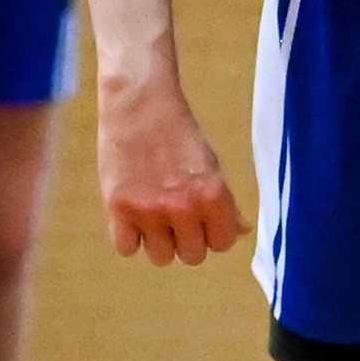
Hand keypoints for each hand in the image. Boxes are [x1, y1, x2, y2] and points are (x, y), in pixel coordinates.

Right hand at [98, 71, 242, 266]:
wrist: (139, 103)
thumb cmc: (178, 132)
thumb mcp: (211, 164)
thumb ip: (224, 202)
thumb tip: (241, 232)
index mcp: (212, 194)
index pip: (222, 243)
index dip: (213, 233)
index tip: (203, 220)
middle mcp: (183, 206)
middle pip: (192, 256)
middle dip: (187, 239)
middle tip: (176, 215)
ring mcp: (149, 209)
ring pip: (161, 257)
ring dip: (159, 241)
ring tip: (154, 215)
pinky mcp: (118, 207)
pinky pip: (127, 248)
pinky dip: (130, 237)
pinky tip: (132, 215)